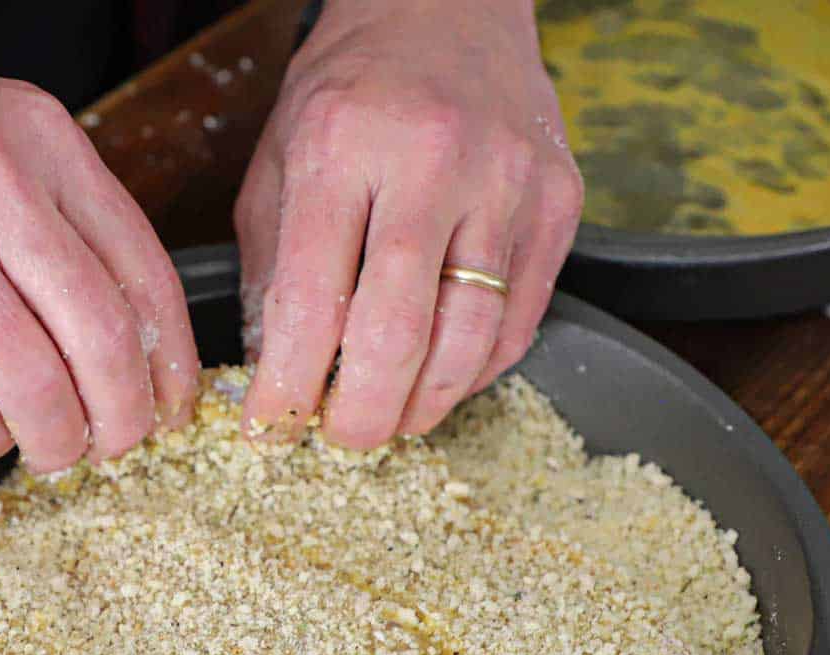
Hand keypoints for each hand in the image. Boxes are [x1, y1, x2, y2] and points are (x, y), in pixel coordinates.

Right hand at [0, 14, 198, 471]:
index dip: (175, 362)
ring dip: (58, 441)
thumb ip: (61, 218)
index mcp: (40, 139)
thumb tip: (134, 336)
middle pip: (104, 340)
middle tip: (120, 444)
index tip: (176, 406)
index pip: (147, 273)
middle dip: (126, 417)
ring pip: (36, 387)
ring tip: (53, 447)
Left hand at [235, 0, 581, 447]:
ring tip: (392, 417)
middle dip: (362, 415)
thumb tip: (276, 377)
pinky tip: (441, 377)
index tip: (270, 429)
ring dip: (424, 405)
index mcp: (343, 147)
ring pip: (470, 344)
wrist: (448, 11)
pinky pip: (518, 325)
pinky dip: (474, 372)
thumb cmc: (352, 93)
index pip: (312, 303)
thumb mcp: (280, 164)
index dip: (287, 388)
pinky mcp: (559, 205)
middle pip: (398, 337)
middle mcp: (433, 162)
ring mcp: (508, 184)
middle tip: (342, 438)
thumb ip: (273, 273)